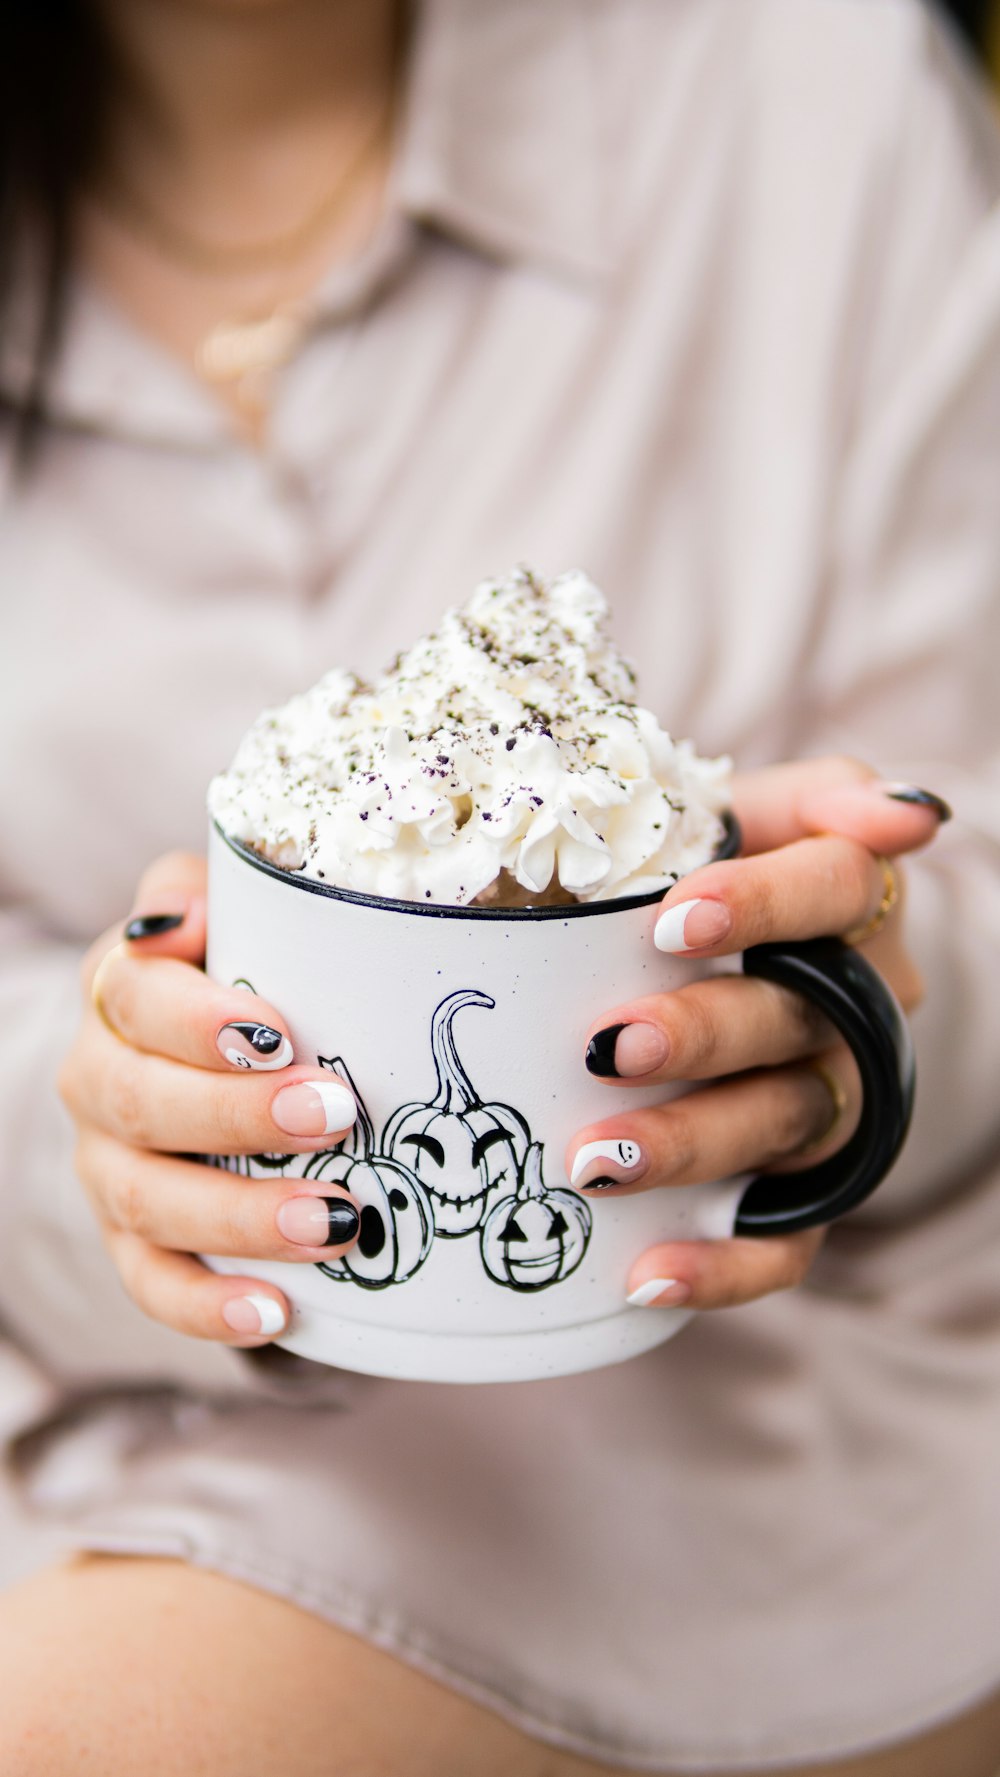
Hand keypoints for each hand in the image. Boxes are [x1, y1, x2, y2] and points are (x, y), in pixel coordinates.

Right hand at [58, 852, 361, 1347]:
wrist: (215, 1058)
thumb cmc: (248, 974)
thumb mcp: (237, 911)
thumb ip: (218, 890)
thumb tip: (186, 910)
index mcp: (121, 991)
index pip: (134, 996)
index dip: (197, 1019)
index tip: (279, 1031)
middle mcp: (98, 1079)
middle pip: (139, 1104)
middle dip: (236, 1116)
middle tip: (333, 1116)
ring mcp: (108, 1168)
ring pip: (147, 1202)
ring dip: (239, 1216)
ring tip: (333, 1221)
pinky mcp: (133, 1241)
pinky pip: (152, 1286)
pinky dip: (208, 1306)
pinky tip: (275, 1310)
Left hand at [566, 758, 947, 1312]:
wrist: (688, 966)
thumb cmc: (698, 876)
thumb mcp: (735, 812)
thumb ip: (802, 798)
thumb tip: (909, 815)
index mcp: (846, 905)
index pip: (839, 889)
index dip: (768, 903)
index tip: (674, 918)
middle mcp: (855, 1008)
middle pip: (799, 1019)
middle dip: (704, 1034)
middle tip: (609, 1045)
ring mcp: (834, 1104)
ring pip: (785, 1126)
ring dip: (692, 1144)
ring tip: (595, 1161)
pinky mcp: (804, 1192)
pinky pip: (786, 1243)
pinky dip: (720, 1267)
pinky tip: (645, 1275)